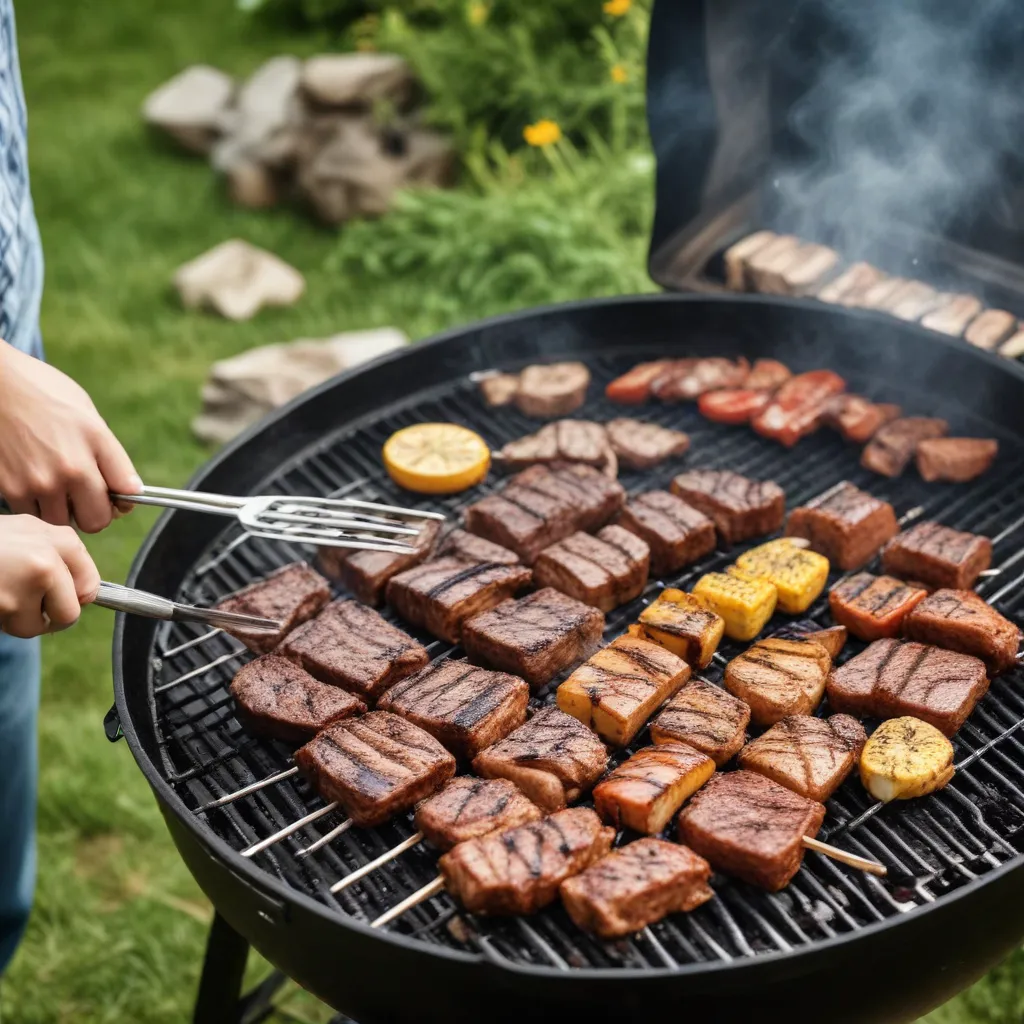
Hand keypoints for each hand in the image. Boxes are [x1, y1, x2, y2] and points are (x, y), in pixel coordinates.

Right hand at [0, 341, 140, 531]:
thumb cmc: (43, 393)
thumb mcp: (88, 415)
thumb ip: (110, 455)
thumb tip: (128, 490)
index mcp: (95, 443)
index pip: (127, 493)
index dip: (124, 501)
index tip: (117, 498)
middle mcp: (70, 467)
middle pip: (96, 520)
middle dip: (95, 513)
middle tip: (85, 498)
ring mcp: (39, 481)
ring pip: (62, 522)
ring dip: (63, 511)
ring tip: (56, 487)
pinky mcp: (11, 489)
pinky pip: (34, 514)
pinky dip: (36, 506)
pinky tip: (33, 482)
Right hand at [0, 515, 99, 636]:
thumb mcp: (24, 530)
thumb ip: (60, 554)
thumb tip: (86, 592)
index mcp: (55, 538)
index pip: (90, 584)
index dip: (77, 596)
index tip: (65, 596)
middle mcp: (44, 560)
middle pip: (70, 613)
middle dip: (52, 617)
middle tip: (30, 604)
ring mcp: (22, 585)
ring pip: (39, 627)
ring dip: (22, 620)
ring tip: (4, 594)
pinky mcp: (4, 605)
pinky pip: (15, 628)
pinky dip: (4, 621)